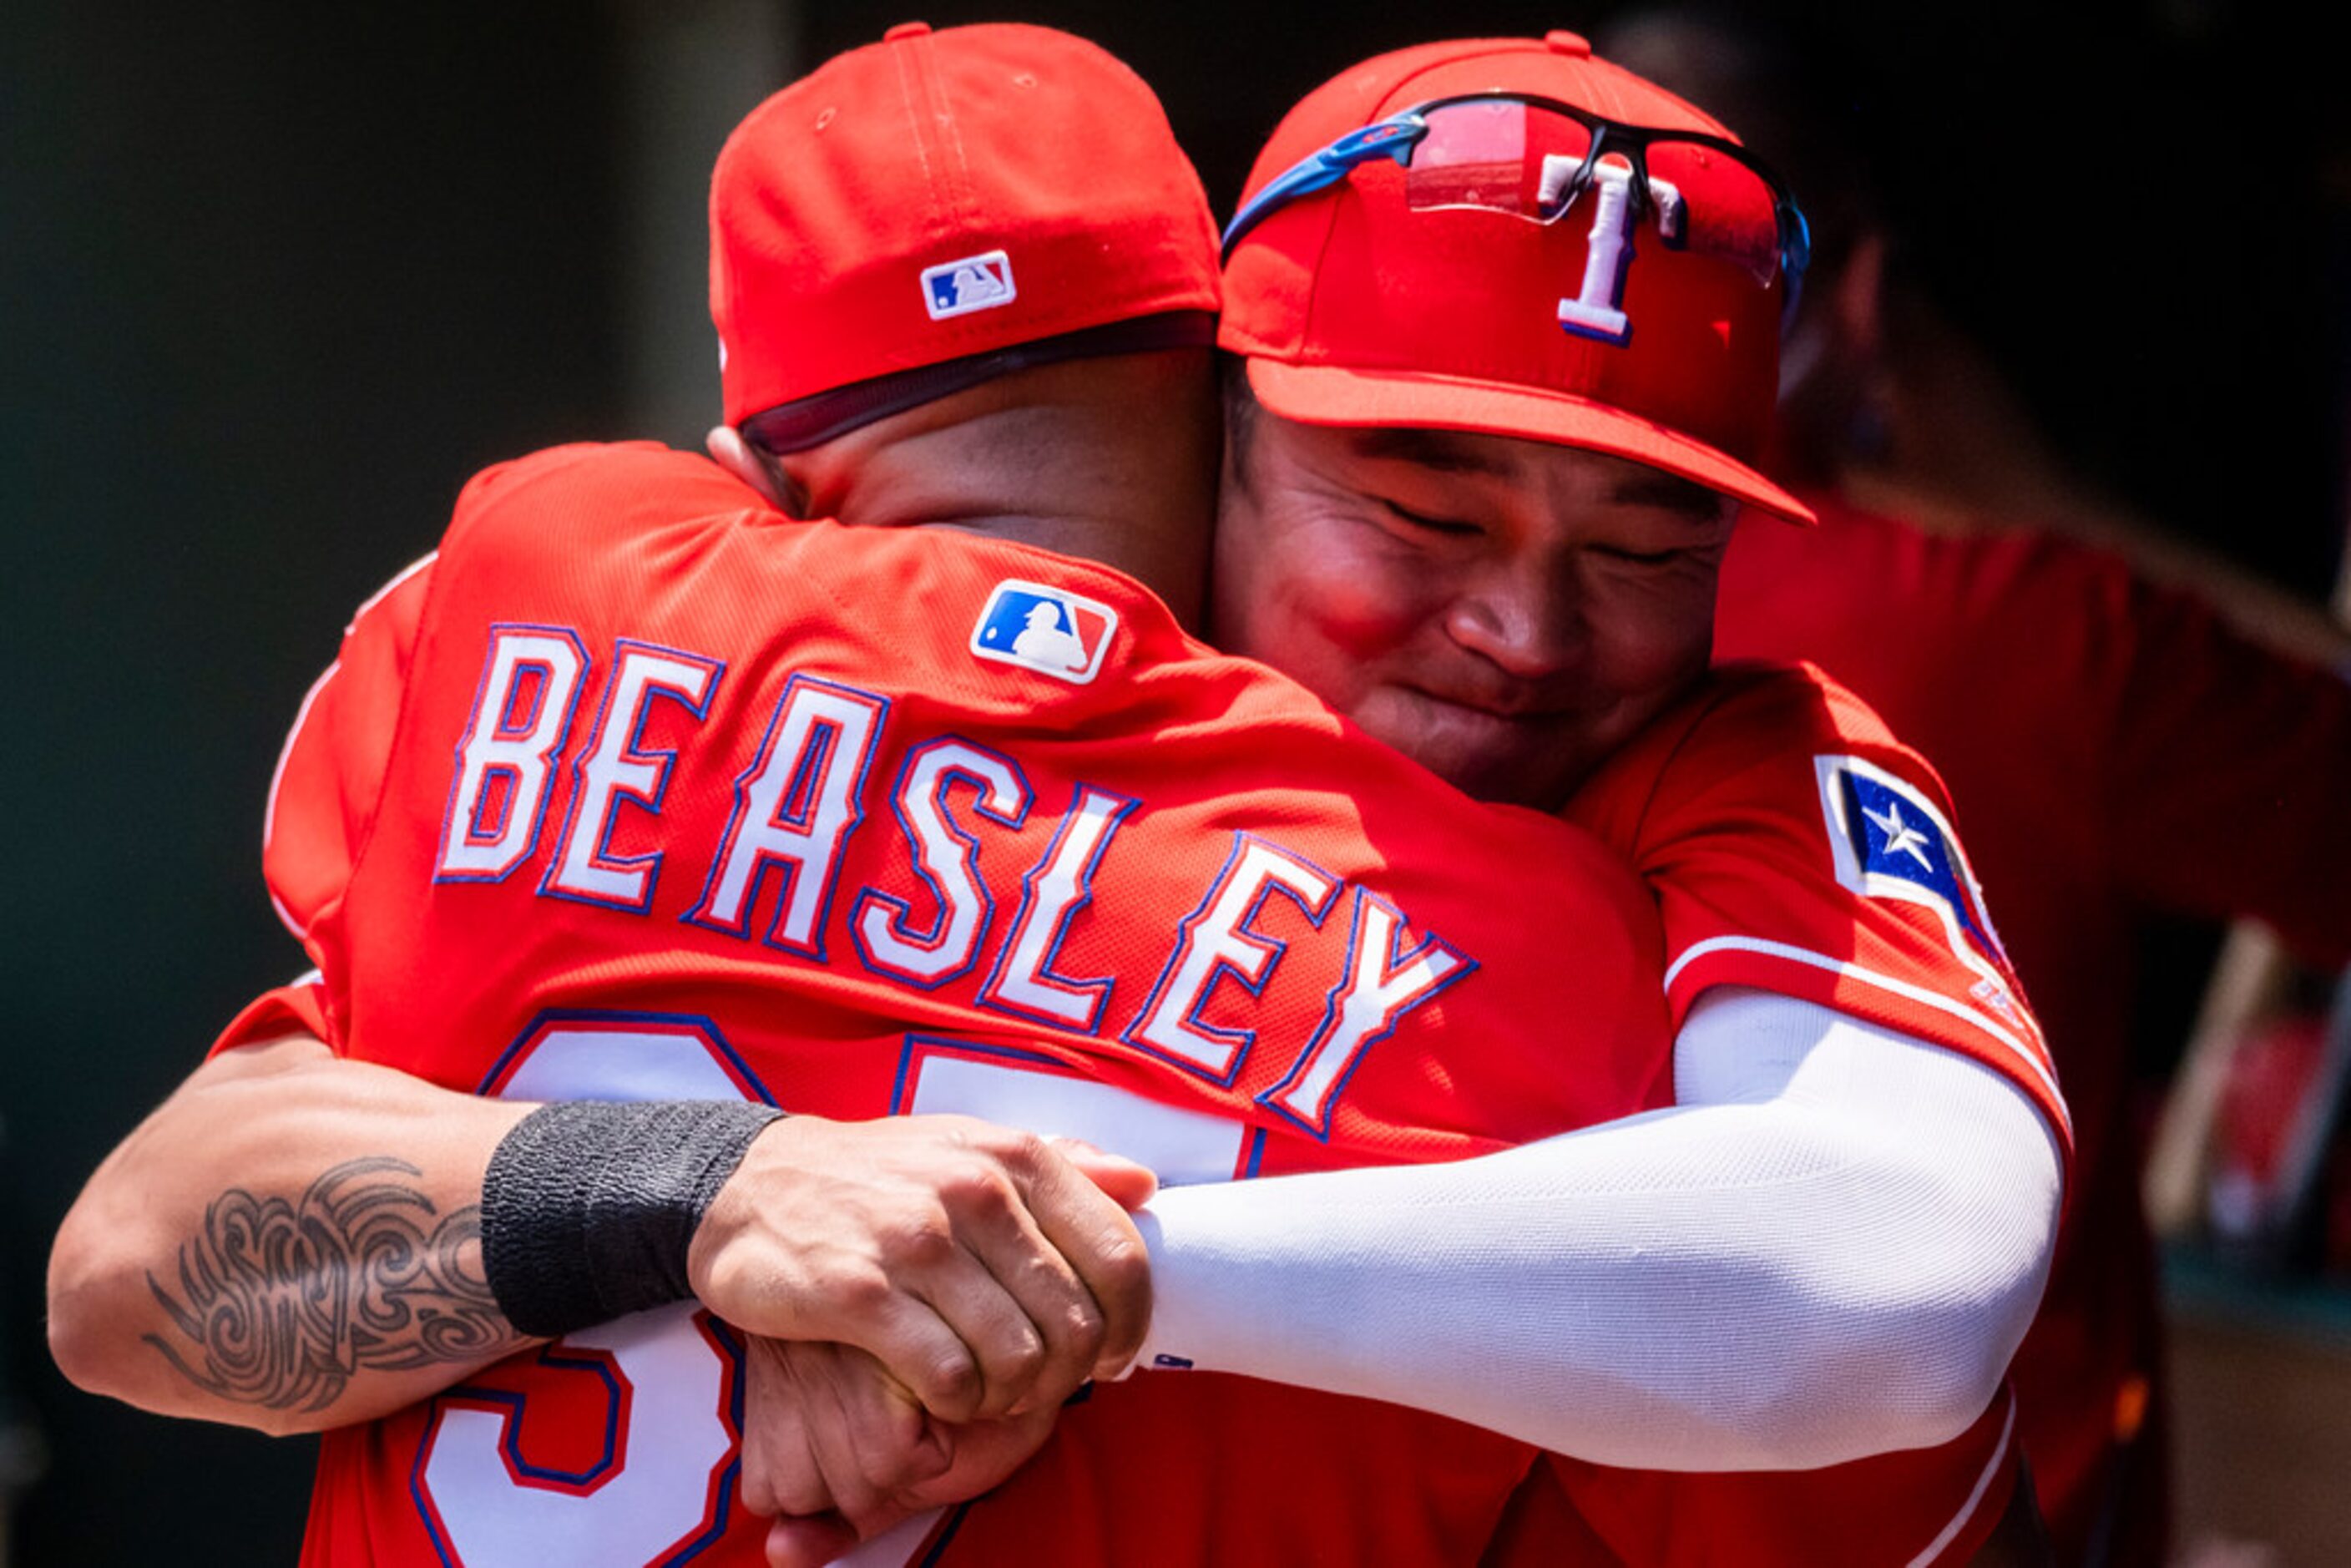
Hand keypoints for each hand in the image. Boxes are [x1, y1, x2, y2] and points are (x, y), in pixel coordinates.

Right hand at [688, 1114, 1153, 1421]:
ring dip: (1013, 1394)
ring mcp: (917, 1242)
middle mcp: (975, 1192)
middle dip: (1068, 1372)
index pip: (1119, 1257)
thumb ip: (1063, 1166)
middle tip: (1038, 1383)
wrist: (750, 1186)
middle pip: (1074, 1321)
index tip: (1108, 1354)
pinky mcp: (863, 1294)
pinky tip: (946, 1393)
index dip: (1129, 1325)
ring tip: (991, 1390)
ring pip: (1018, 1357)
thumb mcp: (970, 1147)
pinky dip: (962, 1404)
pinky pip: (951, 1379)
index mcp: (1015, 1156)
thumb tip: (1143, 1186)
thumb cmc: (878, 1176)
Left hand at [737, 1336, 1062, 1567]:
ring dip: (897, 1472)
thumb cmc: (942, 1416)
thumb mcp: (866, 1479)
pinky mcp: (890, 1354)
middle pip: (800, 1493)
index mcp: (776, 1379)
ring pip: (849, 1481)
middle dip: (860, 1486)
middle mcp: (794, 1358)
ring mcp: (838, 1353)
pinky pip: (893, 1459)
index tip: (863, 1444)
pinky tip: (940, 1411)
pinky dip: (930, 1454)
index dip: (823, 1494)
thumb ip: (823, 1524)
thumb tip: (783, 1552)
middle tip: (898, 1433)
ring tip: (919, 1419)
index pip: (765, 1492)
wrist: (1014, 1365)